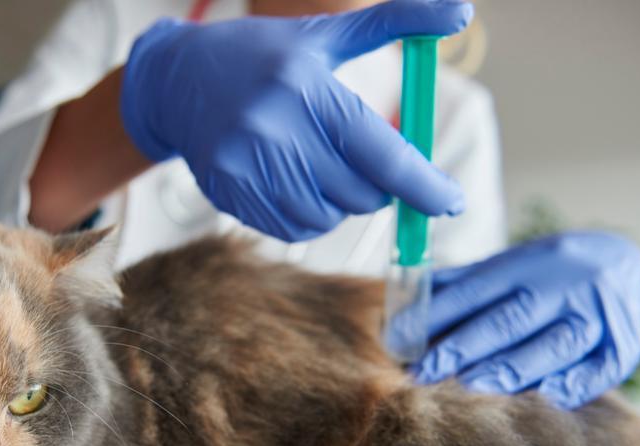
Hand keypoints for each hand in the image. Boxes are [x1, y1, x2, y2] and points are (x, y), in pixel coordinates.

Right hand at [119, 0, 472, 241]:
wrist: (177, 81)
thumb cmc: (263, 55)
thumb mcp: (326, 34)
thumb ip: (396, 21)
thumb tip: (462, 12)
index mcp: (307, 86)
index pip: (382, 153)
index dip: (424, 185)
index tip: (452, 200)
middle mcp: (275, 127)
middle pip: (361, 193)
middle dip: (378, 187)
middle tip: (367, 163)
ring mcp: (247, 164)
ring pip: (329, 217)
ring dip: (342, 203)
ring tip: (324, 168)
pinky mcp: (229, 191)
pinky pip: (293, 229)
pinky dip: (310, 217)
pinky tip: (298, 184)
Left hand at [413, 231, 639, 408]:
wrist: (626, 261)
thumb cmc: (548, 273)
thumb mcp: (509, 266)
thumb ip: (461, 283)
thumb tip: (402, 298)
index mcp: (526, 264)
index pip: (475, 291)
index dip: (436, 315)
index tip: (400, 339)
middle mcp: (562, 285)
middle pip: (510, 319)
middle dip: (464, 348)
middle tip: (425, 372)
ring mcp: (597, 313)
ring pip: (554, 343)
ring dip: (514, 368)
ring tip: (474, 388)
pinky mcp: (625, 342)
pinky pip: (602, 366)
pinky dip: (576, 383)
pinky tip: (548, 397)